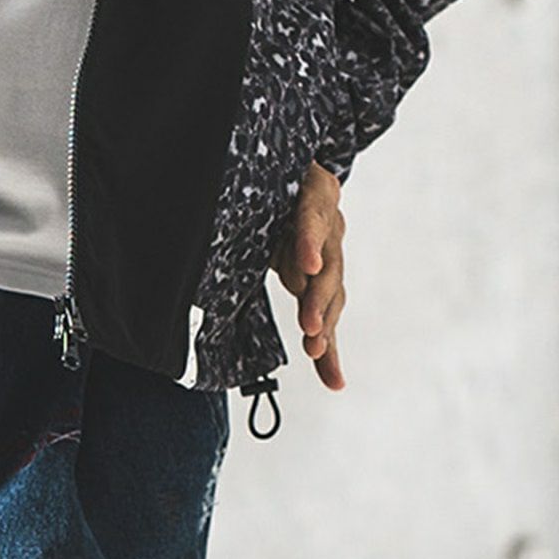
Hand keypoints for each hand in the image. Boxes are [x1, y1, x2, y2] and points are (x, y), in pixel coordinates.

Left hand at [269, 158, 346, 390]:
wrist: (289, 177)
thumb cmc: (271, 180)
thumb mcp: (266, 184)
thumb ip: (254, 203)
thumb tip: (225, 204)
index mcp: (314, 192)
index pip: (313, 217)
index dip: (310, 243)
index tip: (306, 269)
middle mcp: (328, 223)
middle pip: (328, 263)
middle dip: (318, 297)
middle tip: (309, 326)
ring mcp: (329, 252)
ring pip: (331, 291)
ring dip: (323, 322)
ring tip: (315, 348)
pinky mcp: (325, 279)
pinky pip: (327, 315)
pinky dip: (328, 350)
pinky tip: (333, 380)